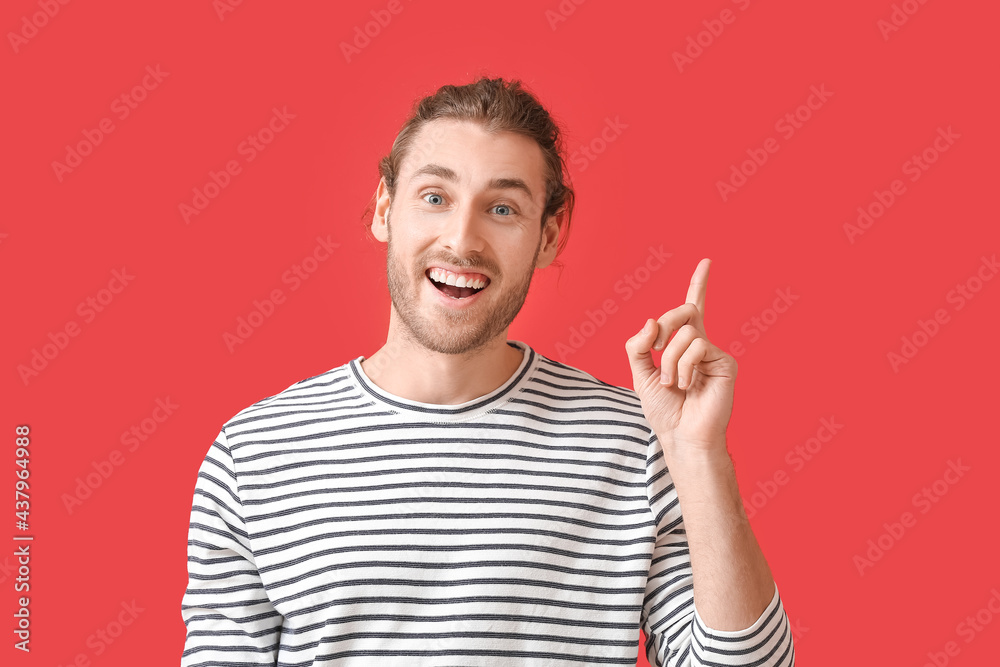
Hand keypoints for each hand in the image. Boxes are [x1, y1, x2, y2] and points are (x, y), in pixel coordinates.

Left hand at [625, 258, 736, 454]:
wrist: (681, 436)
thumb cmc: (664, 410)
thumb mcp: (639, 374)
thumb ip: (638, 346)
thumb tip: (651, 321)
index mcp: (683, 345)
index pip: (692, 308)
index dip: (699, 284)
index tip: (707, 261)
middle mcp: (702, 345)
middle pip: (684, 310)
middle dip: (664, 325)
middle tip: (656, 349)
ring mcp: (715, 353)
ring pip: (686, 332)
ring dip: (669, 359)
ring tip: (673, 382)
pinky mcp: (726, 362)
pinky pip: (697, 346)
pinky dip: (683, 367)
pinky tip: (688, 385)